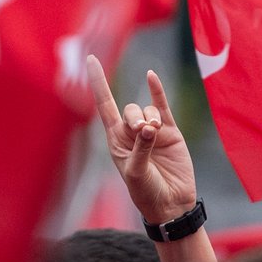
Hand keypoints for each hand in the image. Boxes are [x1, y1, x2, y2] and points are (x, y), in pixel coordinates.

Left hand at [87, 55, 196, 224]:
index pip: (103, 105)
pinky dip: (157, 90)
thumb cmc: (146, 192)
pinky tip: (151, 76)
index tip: (90, 58)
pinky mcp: (170, 132)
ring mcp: (152, 131)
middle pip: (128, 109)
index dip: (97, 82)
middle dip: (135, 117)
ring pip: (147, 109)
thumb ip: (140, 148)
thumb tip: (149, 126)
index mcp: (115, 140)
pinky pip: (162, 106)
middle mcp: (131, 132)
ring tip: (154, 134)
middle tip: (143, 133)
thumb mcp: (136, 172)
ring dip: (149, 117)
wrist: (171, 204)